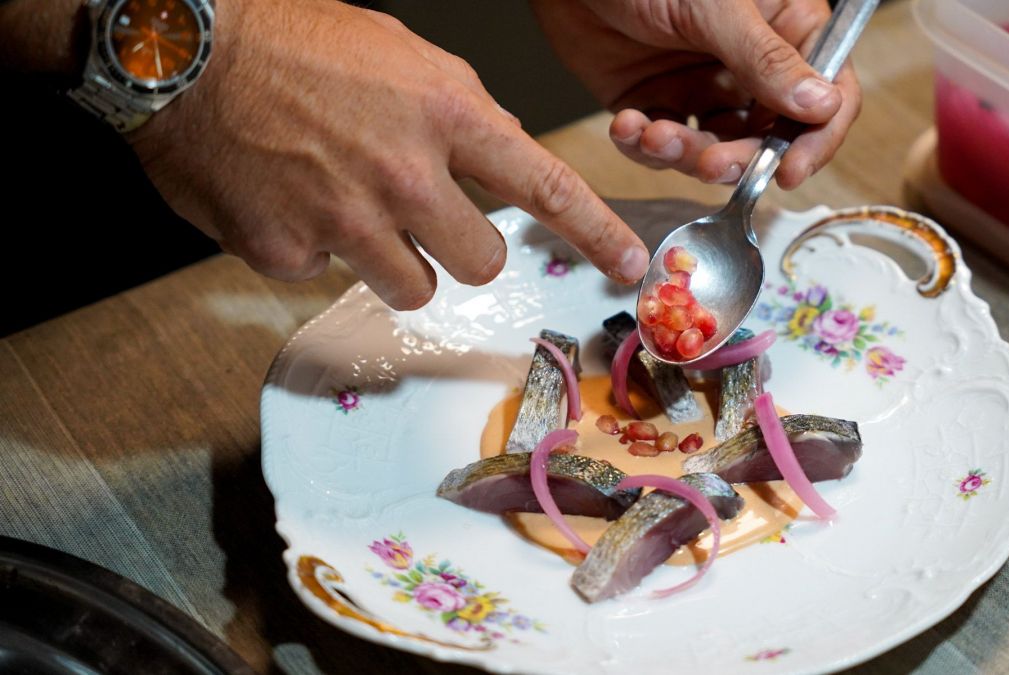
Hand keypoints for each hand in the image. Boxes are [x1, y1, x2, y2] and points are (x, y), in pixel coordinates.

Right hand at [129, 0, 648, 308]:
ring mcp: (345, 219)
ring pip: (415, 288)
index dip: (594, 233)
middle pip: (483, 263)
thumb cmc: (294, 42)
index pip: (545, 186)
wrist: (182, 51)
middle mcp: (405, 173)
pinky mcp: (287, 251)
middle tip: (427, 219)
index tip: (626, 266)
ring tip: (351, 207)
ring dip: (395, 259)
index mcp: (445, 113)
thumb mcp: (404, 58)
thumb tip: (498, 165)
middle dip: (464, 249)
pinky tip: (290, 200)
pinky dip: (316, 248)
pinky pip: (329, 276)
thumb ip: (460, 116)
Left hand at [530, 0, 861, 188]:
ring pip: (714, 150)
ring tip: (653, 135)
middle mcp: (750, 66)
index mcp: (787, 29)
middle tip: (711, 164)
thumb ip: (765, 59)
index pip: (828, 94)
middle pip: (768, 137)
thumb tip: (822, 105)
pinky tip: (626, 125)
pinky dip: (643, 147)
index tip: (789, 171)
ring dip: (684, 155)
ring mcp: (703, 87)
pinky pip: (661, 147)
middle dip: (738, 158)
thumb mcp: (715, 6)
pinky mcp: (657, 104)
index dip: (815, 140)